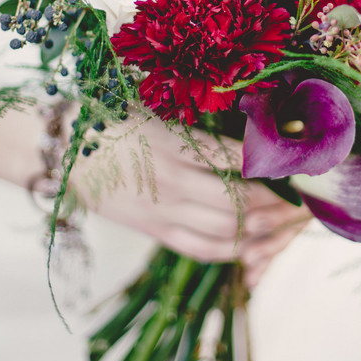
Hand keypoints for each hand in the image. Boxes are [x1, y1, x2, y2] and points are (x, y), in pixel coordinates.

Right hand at [71, 112, 310, 286]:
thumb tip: (255, 135)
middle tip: (300, 200)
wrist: (61, 149)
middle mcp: (172, 181)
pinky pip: (201, 249)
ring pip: (225, 231)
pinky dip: (233, 250)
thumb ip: (201, 127)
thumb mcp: (158, 110)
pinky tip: (253, 245)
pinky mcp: (154, 231)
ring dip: (261, 230)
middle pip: (238, 201)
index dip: (272, 163)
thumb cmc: (112, 119)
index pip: (237, 157)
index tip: (296, 162)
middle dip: (275, 203)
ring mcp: (162, 211)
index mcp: (174, 143)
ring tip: (284, 224)